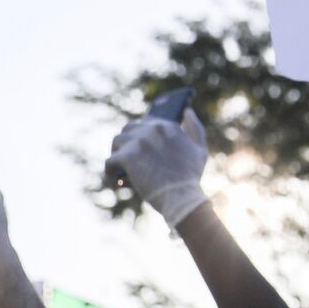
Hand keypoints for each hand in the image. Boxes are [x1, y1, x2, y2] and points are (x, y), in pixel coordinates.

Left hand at [104, 109, 210, 228]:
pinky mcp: (127, 157)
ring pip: (116, 142)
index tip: (139, 148)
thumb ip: (195, 128)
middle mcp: (152, 129)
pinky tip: (113, 180)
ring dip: (117, 153)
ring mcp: (138, 142)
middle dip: (126, 142)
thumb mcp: (199, 149)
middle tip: (127, 158)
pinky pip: (109, 161)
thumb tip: (187, 112)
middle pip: (128, 128)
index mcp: (168, 126)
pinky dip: (109, 172)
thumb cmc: (190, 176)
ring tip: (119, 168)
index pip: (146, 122)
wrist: (181, 196)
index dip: (140, 135)